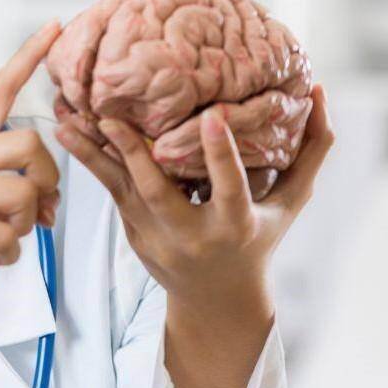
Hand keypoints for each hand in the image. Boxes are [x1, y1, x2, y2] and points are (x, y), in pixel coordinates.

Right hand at [0, 20, 63, 338]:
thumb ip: (15, 192)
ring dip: (27, 226)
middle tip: (43, 211)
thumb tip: (50, 197)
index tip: (57, 25)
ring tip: (9, 239)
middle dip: (48, 181)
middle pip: (29, 143)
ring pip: (22, 192)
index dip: (28, 59)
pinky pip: (5, 235)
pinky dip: (10, 255)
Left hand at [55, 85, 334, 308]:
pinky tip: (69, 133)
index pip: (229, 187)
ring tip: (65, 121)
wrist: (215, 297)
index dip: (220, 154)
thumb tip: (322, 90)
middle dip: (133, 155)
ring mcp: (155, 236)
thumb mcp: (290, 201)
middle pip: (157, 191)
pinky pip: (110, 191)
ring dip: (91, 156)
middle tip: (109, 117)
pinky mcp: (132, 232)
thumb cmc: (260, 236)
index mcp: (235, 225)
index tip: (210, 117)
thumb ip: (310, 151)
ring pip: (120, 191)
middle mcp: (191, 233)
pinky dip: (90, 162)